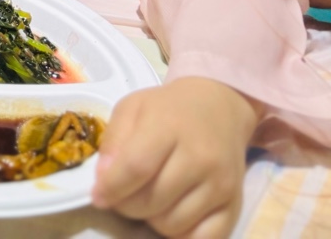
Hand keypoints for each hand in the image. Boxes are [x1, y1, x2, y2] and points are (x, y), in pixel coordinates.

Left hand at [94, 78, 258, 238]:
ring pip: (173, 225)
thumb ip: (114, 140)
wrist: (218, 108)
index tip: (97, 196)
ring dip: (151, 219)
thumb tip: (104, 180)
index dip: (111, 188)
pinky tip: (172, 215)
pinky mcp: (236, 205)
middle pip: (152, 201)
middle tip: (122, 195)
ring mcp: (221, 184)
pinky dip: (181, 236)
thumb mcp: (132, 108)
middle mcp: (200, 158)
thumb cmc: (167, 109)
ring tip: (149, 199)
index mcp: (169, 127)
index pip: (136, 168)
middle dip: (126, 205)